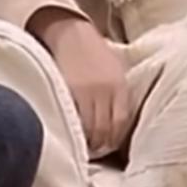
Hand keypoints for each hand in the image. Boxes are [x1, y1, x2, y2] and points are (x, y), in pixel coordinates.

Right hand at [28, 8, 130, 155]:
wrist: (72, 34)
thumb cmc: (96, 54)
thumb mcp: (116, 72)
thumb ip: (119, 96)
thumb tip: (121, 125)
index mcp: (119, 86)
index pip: (121, 123)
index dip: (115, 140)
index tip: (109, 148)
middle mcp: (104, 91)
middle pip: (104, 130)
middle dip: (99, 146)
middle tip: (93, 153)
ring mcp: (84, 92)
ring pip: (86, 128)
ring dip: (84, 142)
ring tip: (81, 148)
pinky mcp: (65, 91)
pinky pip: (70, 118)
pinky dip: (70, 130)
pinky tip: (69, 134)